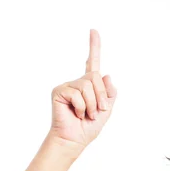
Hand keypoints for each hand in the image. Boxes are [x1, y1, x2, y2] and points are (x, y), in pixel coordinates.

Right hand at [46, 28, 116, 155]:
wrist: (74, 140)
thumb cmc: (88, 127)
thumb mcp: (106, 110)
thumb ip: (110, 93)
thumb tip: (106, 75)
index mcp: (90, 85)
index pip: (93, 62)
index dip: (94, 46)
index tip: (93, 30)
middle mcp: (78, 82)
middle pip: (96, 77)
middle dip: (101, 96)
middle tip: (97, 111)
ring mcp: (68, 86)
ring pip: (88, 86)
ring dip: (92, 104)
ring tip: (86, 115)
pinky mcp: (59, 91)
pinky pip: (77, 94)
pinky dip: (81, 107)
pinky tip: (76, 114)